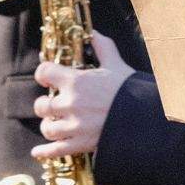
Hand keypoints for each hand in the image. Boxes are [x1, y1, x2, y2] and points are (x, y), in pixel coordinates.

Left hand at [32, 32, 134, 157]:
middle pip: (42, 105)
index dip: (44, 74)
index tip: (47, 78)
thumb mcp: (116, 64)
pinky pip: (56, 150)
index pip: (44, 73)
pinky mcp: (81, 144)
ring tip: (53, 123)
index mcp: (76, 82)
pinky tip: (38, 151)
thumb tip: (93, 33)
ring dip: (48, 125)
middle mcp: (71, 104)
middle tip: (51, 104)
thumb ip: (103, 47)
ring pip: (47, 128)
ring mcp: (75, 126)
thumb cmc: (131, 90)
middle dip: (45, 104)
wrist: (146, 118)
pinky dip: (45, 151)